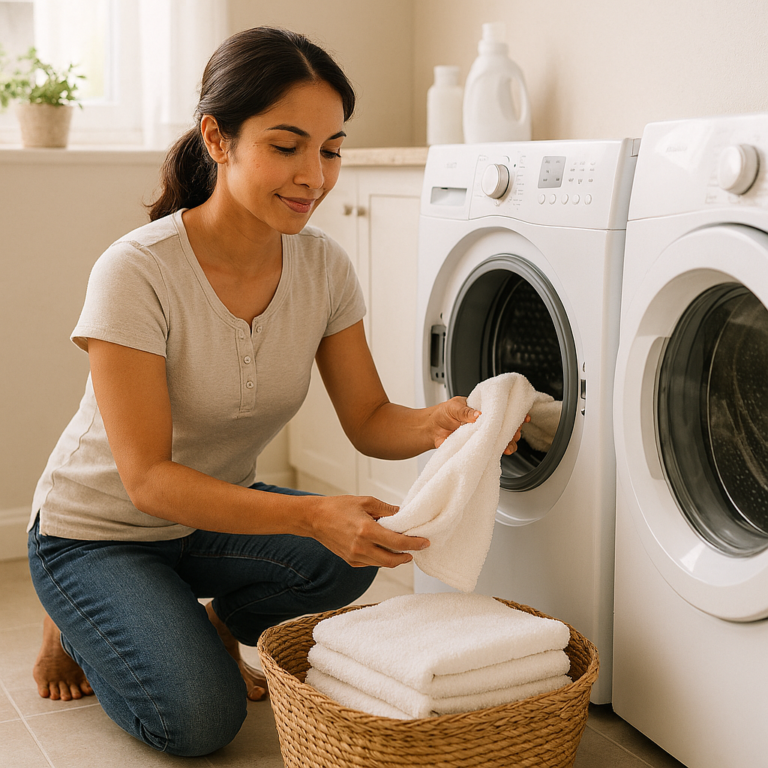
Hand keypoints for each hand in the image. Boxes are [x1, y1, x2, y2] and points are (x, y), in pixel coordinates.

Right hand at [309, 495, 429, 567]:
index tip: (424, 542)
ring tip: (403, 549)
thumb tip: (402, 514)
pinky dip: (381, 558)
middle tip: (416, 549)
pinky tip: (384, 549)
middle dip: (407, 556)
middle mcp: (361, 547)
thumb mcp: (365, 501)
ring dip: (395, 559)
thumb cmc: (338, 507)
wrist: (314, 518)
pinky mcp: (350, 561)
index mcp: (366, 530)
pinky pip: (371, 563)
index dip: (414, 544)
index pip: (397, 542)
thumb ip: (386, 509)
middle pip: (392, 560)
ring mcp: (355, 556)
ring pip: (382, 564)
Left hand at [428, 397, 529, 455]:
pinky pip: (491, 451)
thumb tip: (478, 414)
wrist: (429, 430)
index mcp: (482, 408)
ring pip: (501, 440)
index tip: (523, 417)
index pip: (502, 409)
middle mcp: (485, 422)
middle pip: (506, 426)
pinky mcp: (477, 447)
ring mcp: (482, 435)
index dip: (515, 412)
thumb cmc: (441, 414)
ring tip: (507, 445)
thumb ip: (466, 410)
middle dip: (514, 430)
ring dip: (508, 443)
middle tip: (515, 432)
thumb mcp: (454, 407)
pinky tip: (500, 452)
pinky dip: (497, 452)